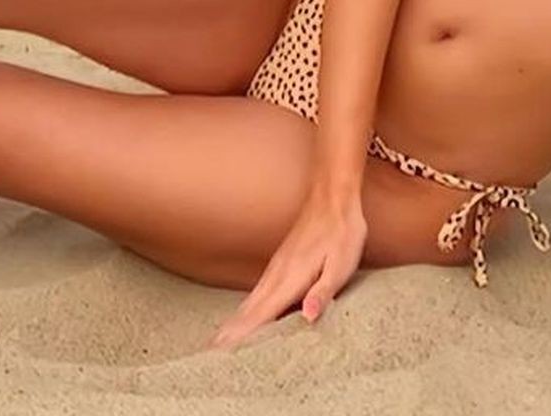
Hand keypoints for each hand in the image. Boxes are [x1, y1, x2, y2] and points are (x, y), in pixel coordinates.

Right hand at [207, 188, 368, 349]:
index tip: (222, 351)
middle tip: (209, 353)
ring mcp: (278, 266)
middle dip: (231, 332)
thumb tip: (308, 318)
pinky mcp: (281, 261)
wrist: (334, 197)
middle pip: (249, 309)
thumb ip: (322, 292)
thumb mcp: (341, 265)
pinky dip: (247, 306)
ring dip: (235, 320)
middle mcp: (278, 274)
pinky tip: (244, 312)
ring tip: (219, 339)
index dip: (243, 334)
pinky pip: (259, 290)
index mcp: (291, 279)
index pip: (262, 313)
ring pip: (251, 299)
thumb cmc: (341, 233)